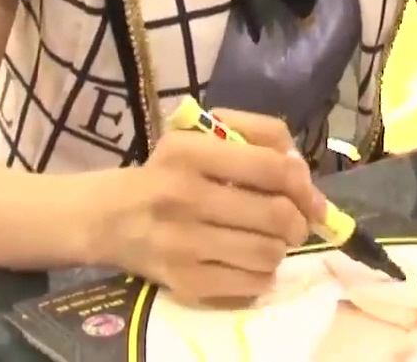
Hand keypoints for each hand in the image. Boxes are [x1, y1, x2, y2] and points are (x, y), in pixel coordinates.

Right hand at [96, 109, 324, 303]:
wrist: (110, 217)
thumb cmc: (167, 169)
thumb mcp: (200, 133)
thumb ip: (256, 135)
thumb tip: (301, 169)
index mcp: (190, 152)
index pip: (268, 166)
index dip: (300, 180)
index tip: (306, 189)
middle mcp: (184, 196)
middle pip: (276, 214)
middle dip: (300, 219)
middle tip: (297, 220)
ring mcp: (184, 244)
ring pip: (268, 252)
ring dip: (282, 246)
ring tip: (273, 238)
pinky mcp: (185, 282)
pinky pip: (251, 283)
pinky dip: (263, 272)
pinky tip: (251, 258)